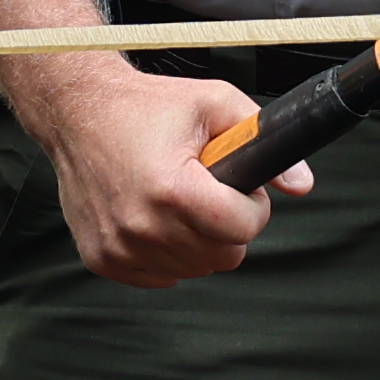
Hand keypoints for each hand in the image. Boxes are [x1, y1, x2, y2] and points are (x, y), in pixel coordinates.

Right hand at [18, 52, 290, 284]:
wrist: (78, 113)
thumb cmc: (146, 107)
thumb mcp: (213, 103)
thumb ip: (261, 139)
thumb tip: (301, 183)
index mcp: (171, 188)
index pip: (241, 228)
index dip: (252, 206)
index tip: (239, 187)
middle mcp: (141, 225)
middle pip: (223, 256)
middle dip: (229, 225)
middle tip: (211, 192)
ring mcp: (119, 246)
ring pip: (195, 269)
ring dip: (199, 241)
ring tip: (182, 201)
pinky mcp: (102, 259)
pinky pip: (162, 276)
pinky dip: (168, 254)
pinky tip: (157, 218)